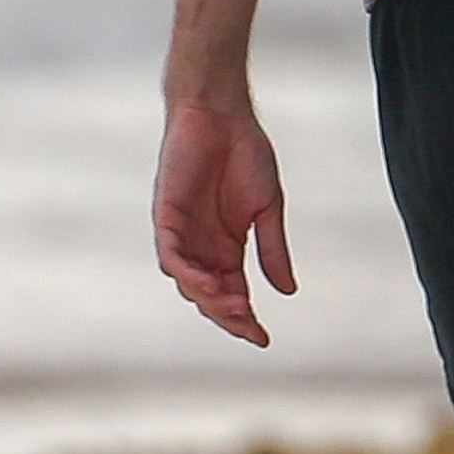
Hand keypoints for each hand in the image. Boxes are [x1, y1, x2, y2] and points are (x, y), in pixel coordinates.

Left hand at [153, 97, 295, 345]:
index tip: (263, 339)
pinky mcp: (166, 218)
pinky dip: (187, 273)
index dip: (245, 319)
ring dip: (210, 298)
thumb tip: (287, 291)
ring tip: (235, 307)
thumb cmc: (245, 154)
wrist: (220, 114)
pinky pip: (171, 256)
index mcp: (227, 247)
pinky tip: (207, 283)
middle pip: (210, 295)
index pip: (233, 293)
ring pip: (189, 282)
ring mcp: (182, 234)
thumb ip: (273, 250)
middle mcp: (201, 247)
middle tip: (249, 326)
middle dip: (228, 315)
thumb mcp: (267, 209)